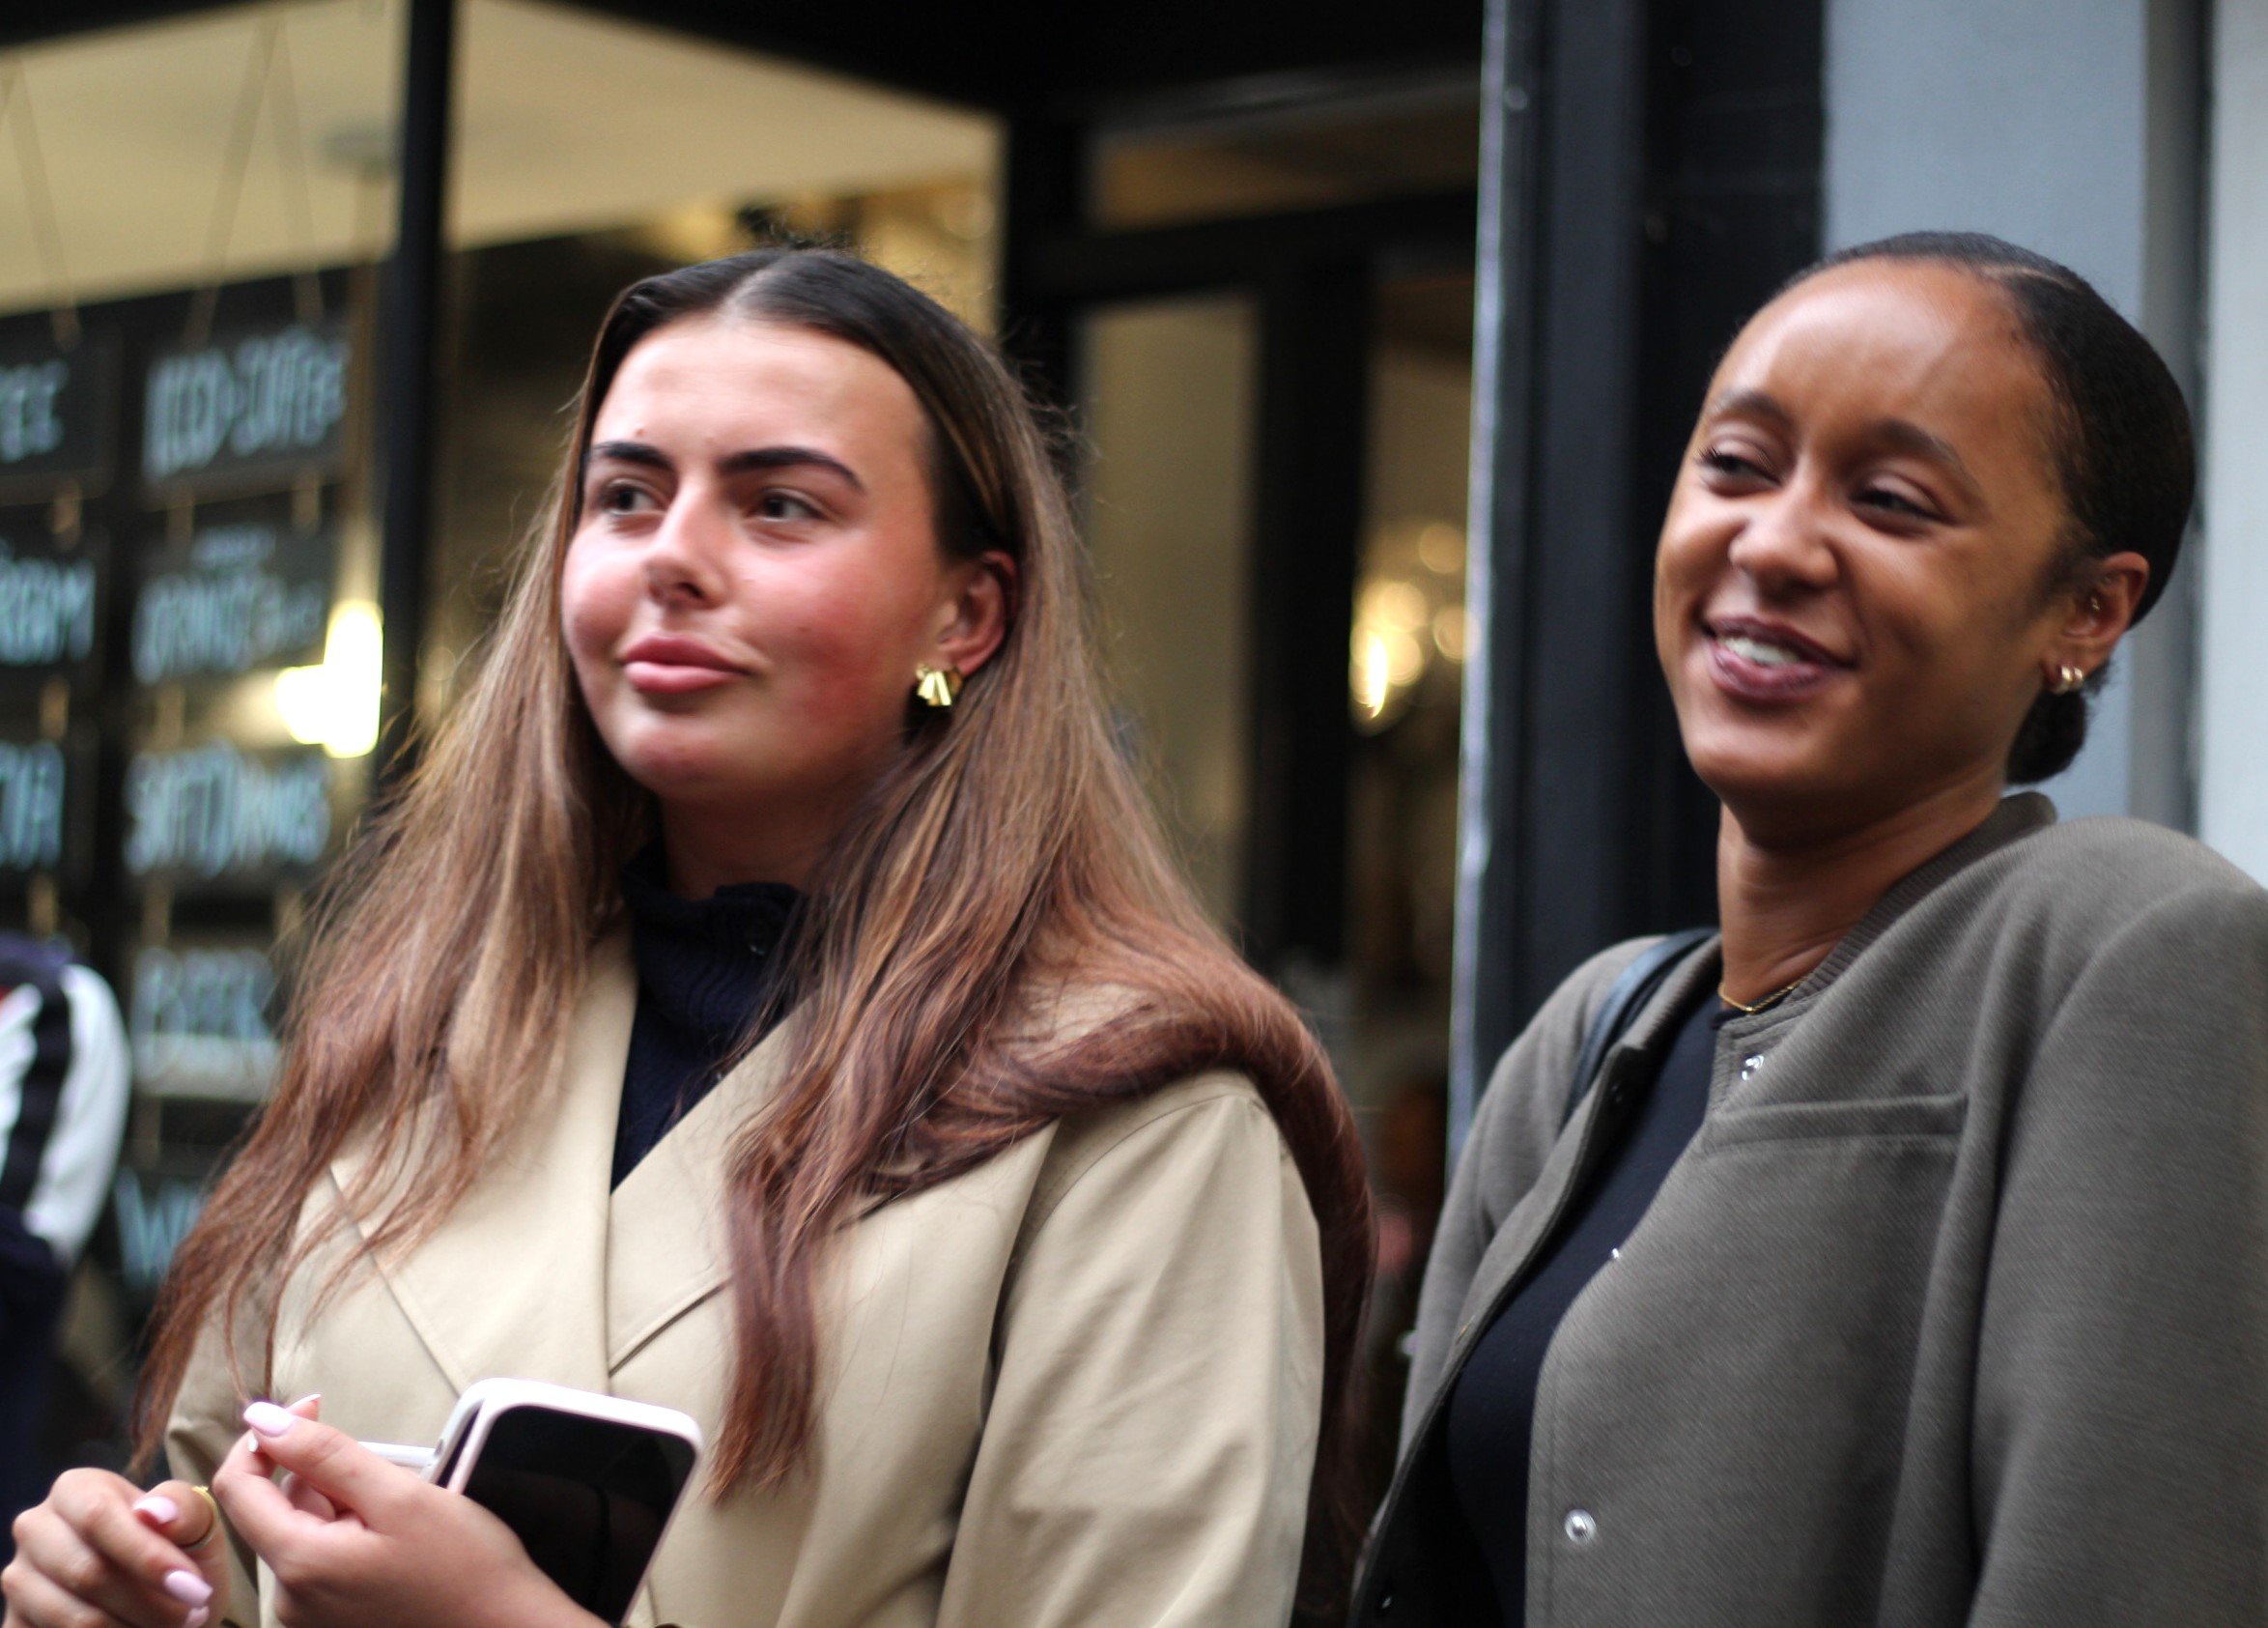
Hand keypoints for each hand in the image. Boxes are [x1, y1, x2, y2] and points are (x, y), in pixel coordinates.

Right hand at [3, 1447, 246, 1627]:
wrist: (167, 1601)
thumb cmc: (183, 1553)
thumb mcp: (198, 1525)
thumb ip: (184, 1508)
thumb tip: (153, 1511)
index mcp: (76, 1489)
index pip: (99, 1518)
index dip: (147, 1556)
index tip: (194, 1588)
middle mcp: (35, 1529)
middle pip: (86, 1573)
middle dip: (149, 1603)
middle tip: (193, 1615)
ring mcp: (19, 1579)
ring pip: (72, 1618)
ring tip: (175, 1627)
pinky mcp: (15, 1623)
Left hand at [211, 1400, 605, 1627]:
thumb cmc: (465, 1567)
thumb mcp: (400, 1495)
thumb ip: (327, 1454)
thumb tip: (264, 1420)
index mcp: (299, 1565)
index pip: (237, 1487)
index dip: (267, 1436)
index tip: (313, 1408)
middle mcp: (289, 1600)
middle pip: (278, 1509)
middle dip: (324, 1477)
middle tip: (390, 1477)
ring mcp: (308, 1617)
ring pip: (305, 1532)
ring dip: (343, 1506)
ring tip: (403, 1516)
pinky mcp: (330, 1623)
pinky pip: (322, 1561)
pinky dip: (352, 1535)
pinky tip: (398, 1541)